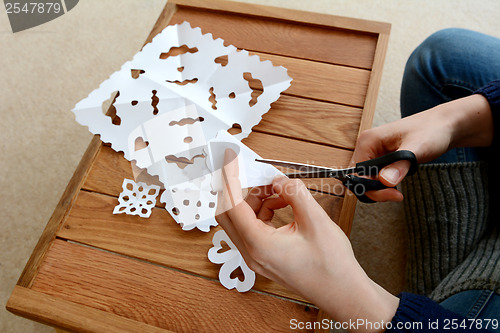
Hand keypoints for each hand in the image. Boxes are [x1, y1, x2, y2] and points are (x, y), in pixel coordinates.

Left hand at [216, 149, 398, 331]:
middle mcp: (252, 253)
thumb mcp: (315, 221)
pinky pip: (254, 228)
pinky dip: (265, 212)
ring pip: (242, 220)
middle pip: (229, 214)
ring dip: (257, 200)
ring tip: (282, 191)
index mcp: (259, 245)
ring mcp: (256, 258)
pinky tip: (284, 204)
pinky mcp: (264, 258)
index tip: (229, 160)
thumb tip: (278, 179)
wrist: (343, 292)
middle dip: (242, 190)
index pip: (232, 206)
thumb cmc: (332, 266)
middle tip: (258, 174)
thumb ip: (294, 194)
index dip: (229, 180)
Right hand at [352, 94, 492, 201]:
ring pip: (366, 179)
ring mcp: (373, 152)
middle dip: (375, 190)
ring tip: (398, 191)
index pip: (357, 173)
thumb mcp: (417, 148)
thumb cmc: (432, 130)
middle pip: (359, 178)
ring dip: (380, 189)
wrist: (444, 125)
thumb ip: (400, 165)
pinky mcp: (381, 158)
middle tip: (396, 195)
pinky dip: (384, 185)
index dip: (371, 187)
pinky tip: (397, 184)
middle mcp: (367, 146)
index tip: (392, 194)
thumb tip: (384, 181)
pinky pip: (375, 177)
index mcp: (368, 141)